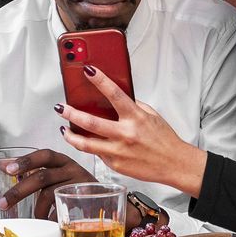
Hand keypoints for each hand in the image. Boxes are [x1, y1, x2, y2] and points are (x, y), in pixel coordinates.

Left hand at [2, 148, 133, 225]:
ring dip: (36, 209)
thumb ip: (34, 170)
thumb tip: (2, 165)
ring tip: (34, 217)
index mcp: (62, 160)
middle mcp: (71, 168)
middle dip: (19, 191)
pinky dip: (50, 216)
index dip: (25, 161)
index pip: (43, 155)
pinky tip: (49, 220)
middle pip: (42, 177)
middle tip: (3, 203)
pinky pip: (60, 210)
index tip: (7, 169)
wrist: (107, 201)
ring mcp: (78, 184)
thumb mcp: (56, 174)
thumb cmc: (74, 186)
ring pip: (49, 195)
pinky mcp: (84, 200)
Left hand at [57, 67, 207, 196]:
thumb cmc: (164, 140)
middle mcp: (125, 134)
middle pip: (91, 123)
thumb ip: (133, 107)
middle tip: (61, 108)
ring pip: (86, 144)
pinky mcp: (116, 165)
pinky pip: (98, 155)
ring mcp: (119, 152)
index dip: (99, 80)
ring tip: (64, 130)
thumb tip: (116, 99)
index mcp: (135, 118)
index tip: (88, 71)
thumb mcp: (151, 116)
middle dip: (72, 113)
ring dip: (71, 136)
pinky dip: (91, 148)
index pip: (114, 94)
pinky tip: (87, 143)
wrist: (174, 164)